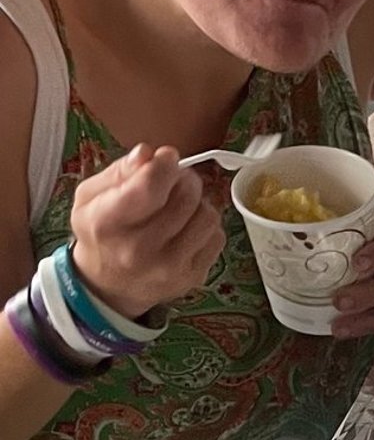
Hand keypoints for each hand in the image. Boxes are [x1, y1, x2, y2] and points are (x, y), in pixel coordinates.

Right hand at [68, 145, 223, 320]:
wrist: (110, 286)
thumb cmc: (101, 235)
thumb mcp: (90, 197)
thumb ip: (119, 171)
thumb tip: (148, 154)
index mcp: (108, 223)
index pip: (150, 187)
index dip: (165, 165)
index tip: (167, 158)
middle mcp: (139, 249)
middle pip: (186, 197)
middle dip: (184, 179)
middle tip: (174, 180)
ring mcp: (170, 267)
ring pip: (207, 215)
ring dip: (198, 202)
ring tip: (180, 204)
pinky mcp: (193, 276)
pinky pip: (217, 236)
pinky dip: (205, 225)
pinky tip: (187, 227)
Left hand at [331, 215, 373, 339]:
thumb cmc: (372, 234)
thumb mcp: (363, 222)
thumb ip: (341, 224)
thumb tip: (298, 226)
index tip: (357, 264)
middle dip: (366, 295)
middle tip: (339, 301)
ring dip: (364, 321)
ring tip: (338, 327)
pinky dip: (362, 328)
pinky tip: (341, 331)